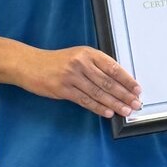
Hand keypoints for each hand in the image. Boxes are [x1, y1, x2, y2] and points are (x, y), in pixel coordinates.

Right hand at [25, 46, 142, 118]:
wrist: (29, 64)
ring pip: (99, 93)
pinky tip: (108, 112)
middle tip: (136, 103)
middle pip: (108, 82)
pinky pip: (85, 100)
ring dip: (115, 104)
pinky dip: (98, 108)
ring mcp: (72, 76)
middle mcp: (81, 63)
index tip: (137, 89)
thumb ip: (96, 66)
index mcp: (88, 53)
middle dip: (125, 95)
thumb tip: (118, 82)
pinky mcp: (63, 89)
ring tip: (126, 111)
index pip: (113, 68)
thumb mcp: (78, 56)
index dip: (127, 80)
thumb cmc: (57, 61)